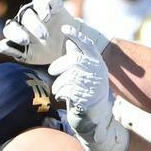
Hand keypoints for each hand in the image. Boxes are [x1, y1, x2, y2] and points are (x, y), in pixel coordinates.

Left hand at [0, 0, 106, 66]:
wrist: (65, 47)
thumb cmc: (43, 52)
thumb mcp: (30, 56)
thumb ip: (16, 52)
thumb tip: (3, 46)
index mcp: (17, 30)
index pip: (10, 29)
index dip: (15, 34)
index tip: (26, 42)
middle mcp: (26, 17)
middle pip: (25, 15)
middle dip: (33, 25)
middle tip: (44, 37)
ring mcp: (40, 8)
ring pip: (37, 2)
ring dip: (41, 10)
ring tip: (47, 19)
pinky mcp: (54, 3)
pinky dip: (52, 0)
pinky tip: (55, 11)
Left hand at [49, 26, 128, 150]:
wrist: (95, 121)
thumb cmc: (85, 97)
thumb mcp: (85, 76)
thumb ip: (79, 61)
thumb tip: (69, 42)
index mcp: (98, 65)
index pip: (88, 45)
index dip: (77, 36)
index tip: (65, 29)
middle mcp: (98, 73)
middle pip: (74, 60)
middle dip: (59, 64)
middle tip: (52, 70)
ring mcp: (94, 85)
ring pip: (69, 75)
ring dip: (58, 83)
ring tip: (57, 89)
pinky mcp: (87, 97)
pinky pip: (68, 88)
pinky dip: (60, 91)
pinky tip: (61, 96)